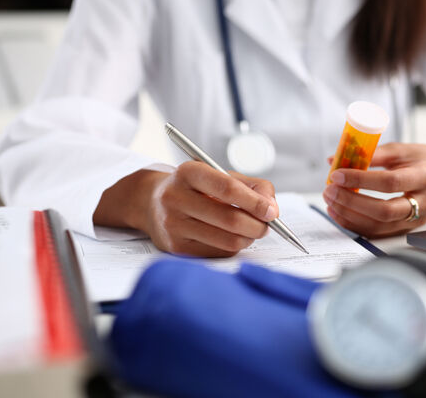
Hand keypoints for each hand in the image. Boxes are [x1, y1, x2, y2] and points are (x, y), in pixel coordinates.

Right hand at [95, 162, 278, 256]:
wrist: (154, 203)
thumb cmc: (197, 188)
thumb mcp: (223, 176)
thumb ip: (254, 187)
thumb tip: (272, 209)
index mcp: (189, 173)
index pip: (228, 188)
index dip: (254, 202)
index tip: (272, 212)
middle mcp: (175, 197)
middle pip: (230, 219)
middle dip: (257, 225)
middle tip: (266, 225)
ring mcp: (173, 225)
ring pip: (227, 240)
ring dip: (248, 238)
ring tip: (250, 230)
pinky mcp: (175, 247)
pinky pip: (219, 252)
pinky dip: (233, 247)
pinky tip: (230, 237)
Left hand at [323, 143, 425, 237]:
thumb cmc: (424, 161)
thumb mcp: (403, 149)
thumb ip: (372, 153)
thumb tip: (337, 159)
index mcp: (425, 176)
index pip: (390, 182)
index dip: (361, 179)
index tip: (337, 174)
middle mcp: (424, 202)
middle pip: (384, 211)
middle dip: (352, 202)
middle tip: (330, 190)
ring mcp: (416, 220)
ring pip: (379, 226)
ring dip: (349, 215)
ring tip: (330, 201)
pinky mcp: (406, 230)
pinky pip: (377, 233)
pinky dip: (354, 224)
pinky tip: (339, 213)